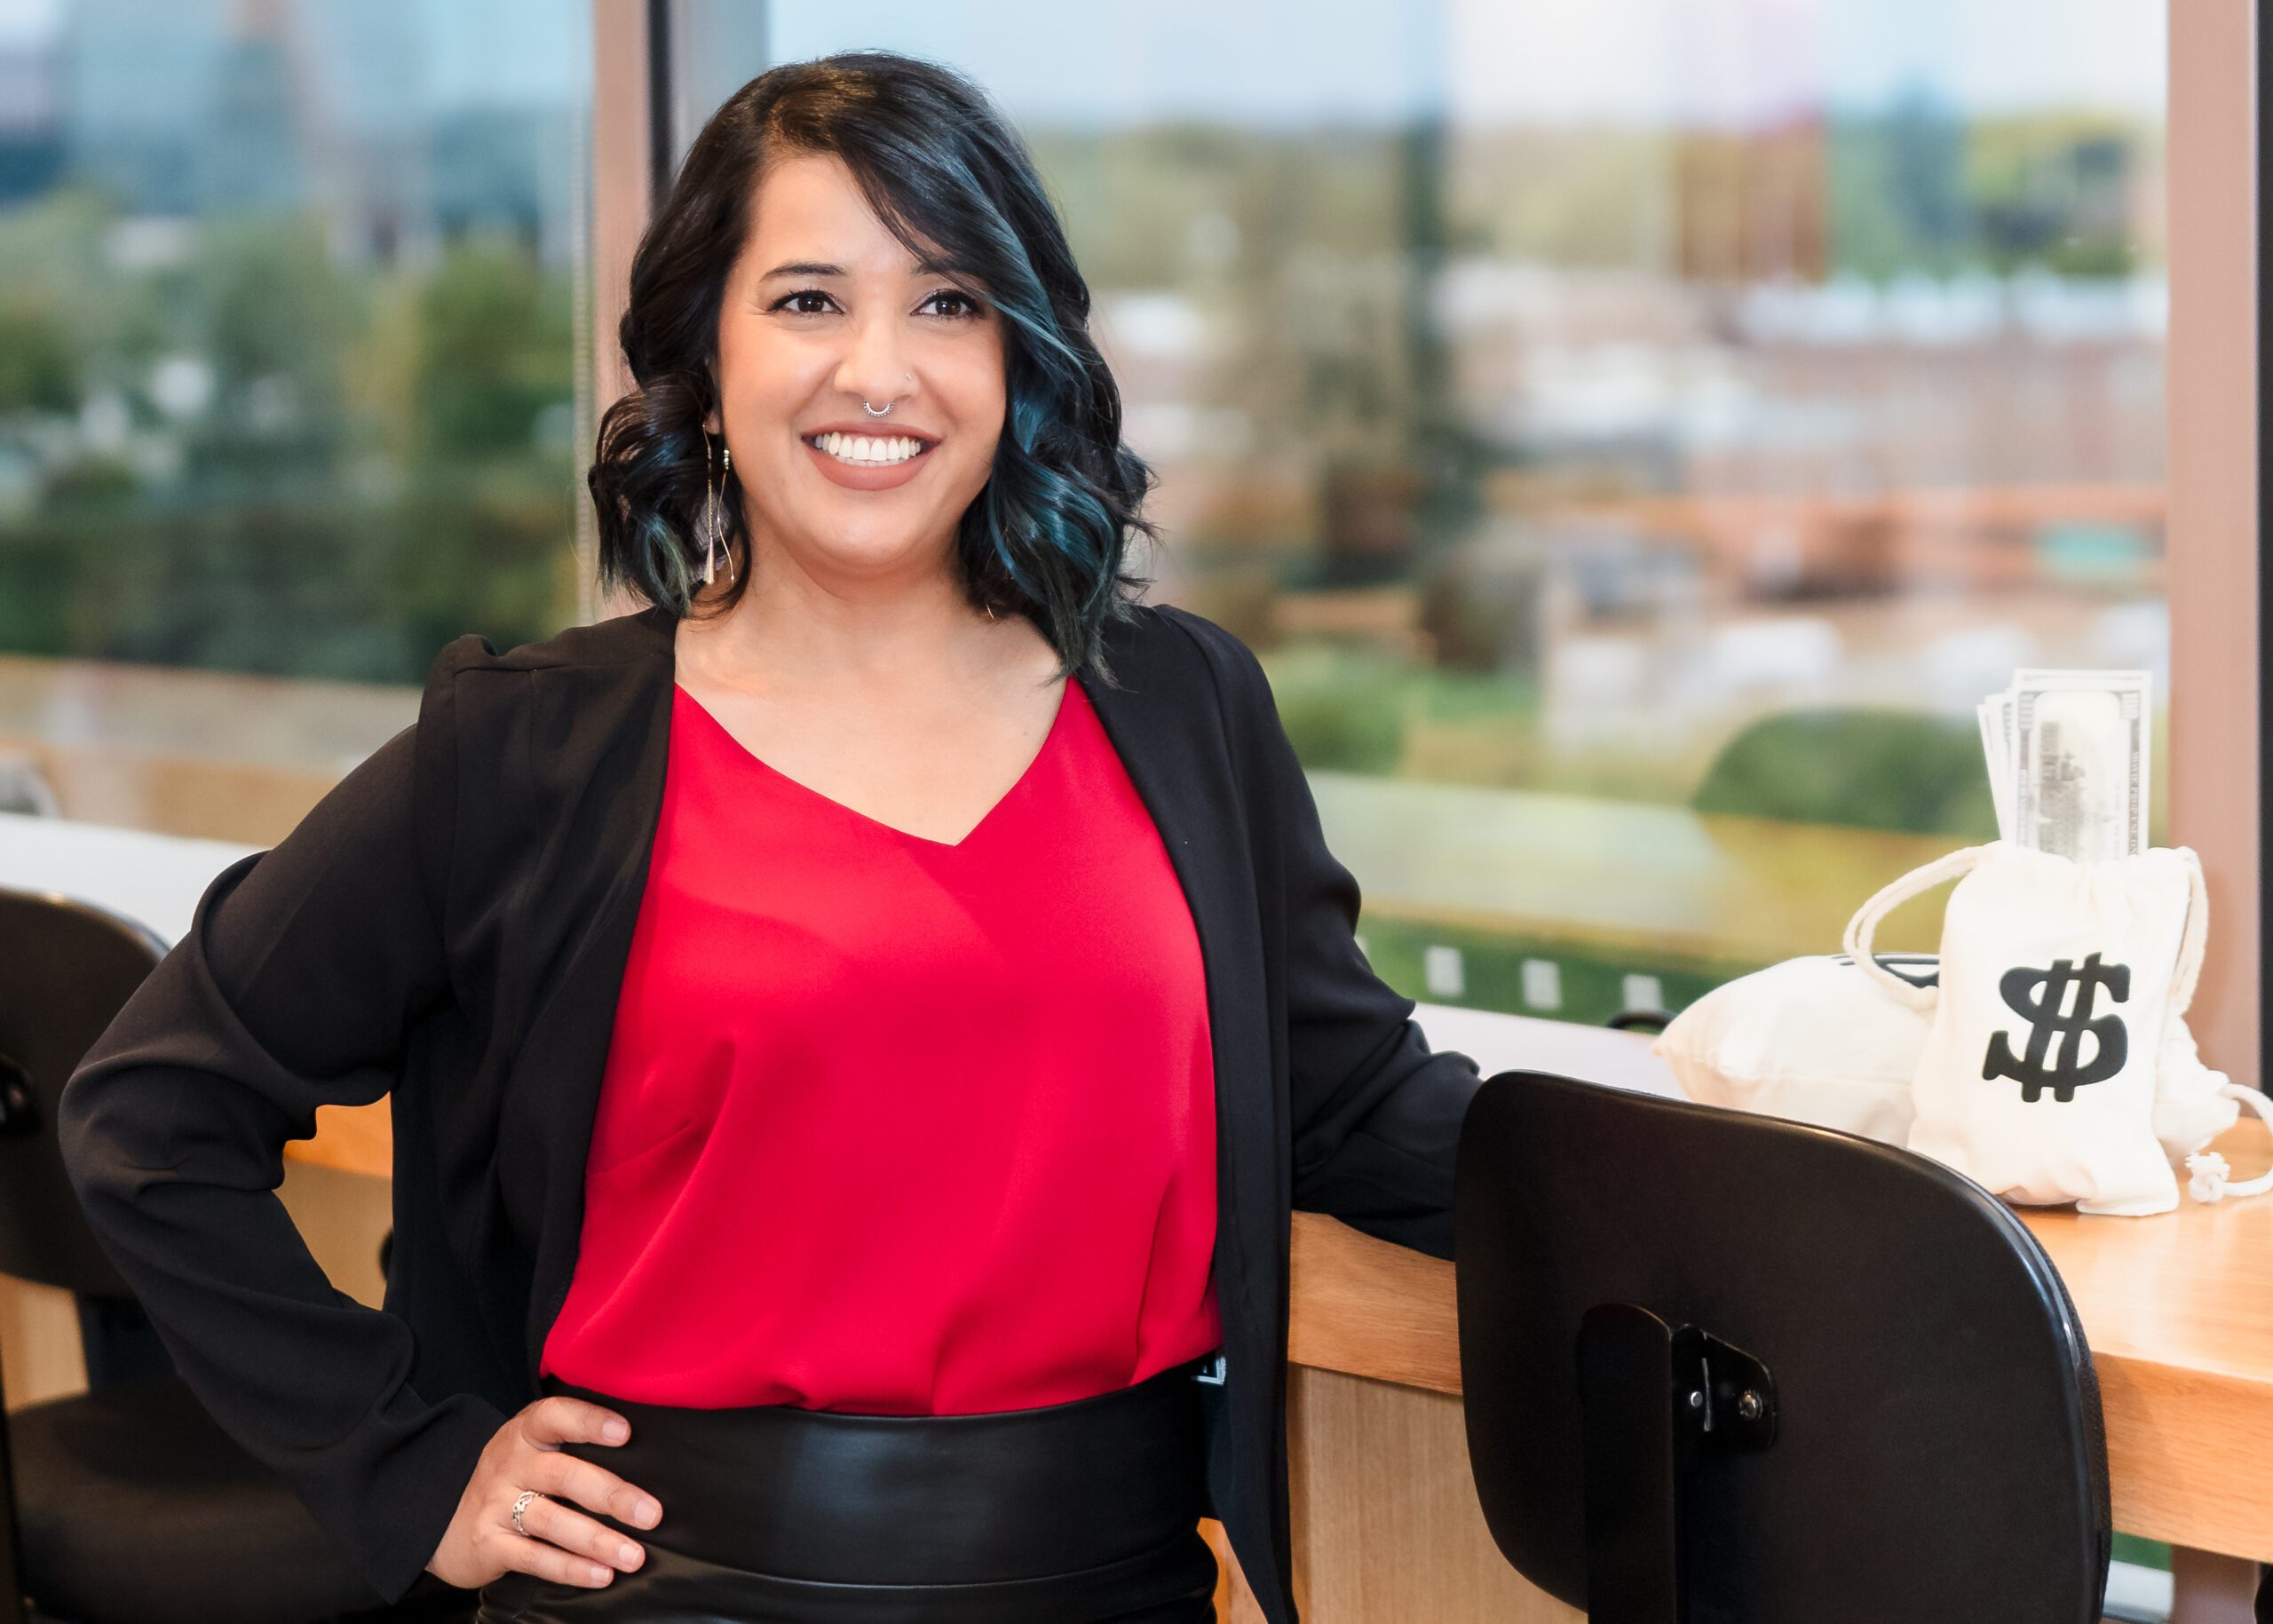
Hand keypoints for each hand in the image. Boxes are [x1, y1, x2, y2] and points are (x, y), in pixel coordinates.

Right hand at [425, 1396, 662, 1589]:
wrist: (446, 1518)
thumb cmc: (514, 1478)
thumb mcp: (534, 1450)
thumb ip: (575, 1445)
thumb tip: (648, 1454)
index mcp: (527, 1433)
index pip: (555, 1416)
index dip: (589, 1421)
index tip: (625, 1432)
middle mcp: (510, 1464)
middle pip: (564, 1475)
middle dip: (611, 1495)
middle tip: (651, 1514)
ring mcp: (496, 1504)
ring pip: (552, 1521)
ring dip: (598, 1540)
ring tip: (634, 1555)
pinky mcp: (489, 1543)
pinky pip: (534, 1558)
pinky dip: (571, 1569)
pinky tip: (601, 1575)